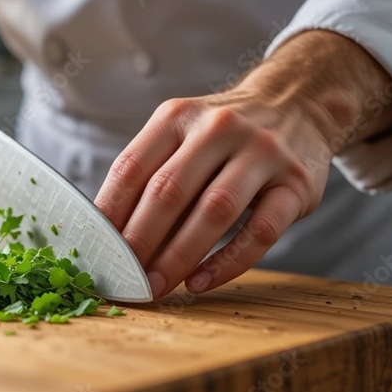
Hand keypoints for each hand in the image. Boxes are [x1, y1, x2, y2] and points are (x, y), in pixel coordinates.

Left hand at [95, 30, 391, 298]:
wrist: (297, 104)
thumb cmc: (221, 138)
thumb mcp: (180, 136)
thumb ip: (148, 176)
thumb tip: (107, 238)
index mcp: (176, 117)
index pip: (131, 168)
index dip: (109, 215)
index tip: (94, 253)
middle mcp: (218, 128)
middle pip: (168, 190)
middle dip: (140, 242)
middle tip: (123, 279)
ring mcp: (262, 153)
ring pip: (214, 210)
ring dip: (179, 256)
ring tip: (156, 286)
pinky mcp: (296, 183)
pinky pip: (260, 231)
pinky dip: (227, 263)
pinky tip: (200, 283)